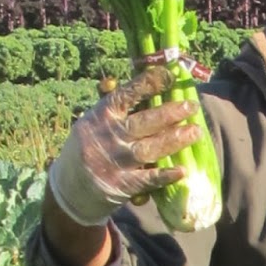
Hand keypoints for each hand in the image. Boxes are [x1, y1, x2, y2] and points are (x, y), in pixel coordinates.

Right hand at [46, 67, 202, 227]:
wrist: (69, 190)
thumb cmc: (87, 149)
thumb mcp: (91, 123)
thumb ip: (112, 106)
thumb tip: (126, 80)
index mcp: (100, 116)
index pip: (125, 95)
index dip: (148, 84)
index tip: (170, 75)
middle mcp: (107, 136)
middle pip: (143, 122)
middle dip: (170, 113)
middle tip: (192, 107)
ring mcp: (115, 162)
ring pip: (150, 149)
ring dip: (175, 140)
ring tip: (196, 132)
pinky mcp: (121, 185)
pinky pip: (148, 179)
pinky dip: (165, 175)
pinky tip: (182, 170)